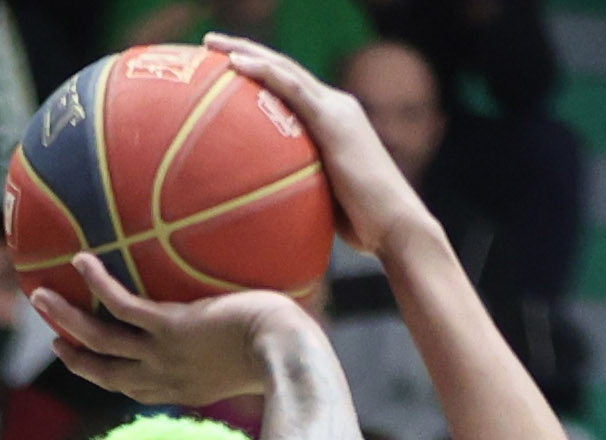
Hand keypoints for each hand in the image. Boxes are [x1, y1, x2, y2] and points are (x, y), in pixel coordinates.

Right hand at [29, 254, 321, 412]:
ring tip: (39, 297)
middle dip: (75, 356)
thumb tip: (248, 311)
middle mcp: (166, 379)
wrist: (288, 354)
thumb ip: (237, 339)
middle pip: (106, 372)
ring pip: (102, 342)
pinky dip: (99, 285)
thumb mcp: (254, 351)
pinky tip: (81, 260)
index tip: (81, 358)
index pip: (132, 385)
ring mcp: (165, 357)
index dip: (102, 374)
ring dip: (68, 320)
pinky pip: (123, 307)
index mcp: (181, 389)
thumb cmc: (284, 349)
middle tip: (51, 336)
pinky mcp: (171, 331)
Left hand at [209, 32, 433, 261]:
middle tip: (208, 44)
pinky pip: (292, 87)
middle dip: (245, 51)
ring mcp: (336, 110)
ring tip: (210, 44)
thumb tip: (273, 209)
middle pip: (284, 70)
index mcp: (334, 123)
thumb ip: (304, 192)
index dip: (260, 75)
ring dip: (245, 51)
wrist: (396, 228)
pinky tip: (235, 64)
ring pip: (285, 69)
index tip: (224, 72)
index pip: (291, 90)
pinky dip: (264, 72)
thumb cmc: (366, 230)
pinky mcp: (334, 119)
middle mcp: (336, 107)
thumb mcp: (326, 204)